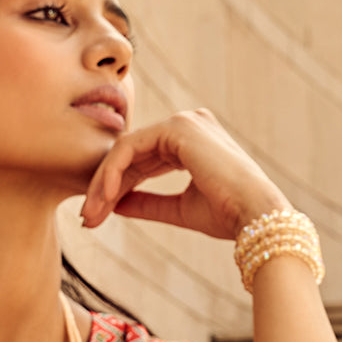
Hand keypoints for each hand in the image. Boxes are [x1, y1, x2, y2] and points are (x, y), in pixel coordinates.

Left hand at [80, 109, 287, 239]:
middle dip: (105, 188)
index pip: (142, 161)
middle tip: (88, 219)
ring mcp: (182, 122)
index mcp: (192, 141)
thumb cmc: (227, 215)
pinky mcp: (176, 128)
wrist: (254, 215)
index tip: (99, 217)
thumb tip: (116, 204)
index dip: (117, 188)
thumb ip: (148, 203)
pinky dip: (114, 172)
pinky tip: (106, 197)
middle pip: (130, 154)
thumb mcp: (179, 209)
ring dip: (104, 183)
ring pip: (125, 149)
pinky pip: (130, 147)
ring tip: (91, 214)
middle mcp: (187, 124)